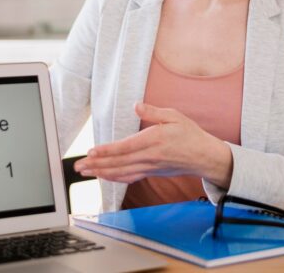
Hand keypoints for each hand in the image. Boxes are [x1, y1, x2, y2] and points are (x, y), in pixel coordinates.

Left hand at [73, 102, 232, 187]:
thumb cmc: (190, 134)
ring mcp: (150, 167)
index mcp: (154, 140)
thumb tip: (136, 106)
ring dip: (101, 173)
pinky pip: (129, 177)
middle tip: (78, 166)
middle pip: (119, 163)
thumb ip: (154, 112)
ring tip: (85, 172)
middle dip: (96, 165)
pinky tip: (103, 176)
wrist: (204, 156)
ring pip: (121, 173)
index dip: (107, 151)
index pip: (125, 147)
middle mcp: (150, 157)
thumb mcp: (175, 116)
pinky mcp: (151, 172)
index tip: (91, 151)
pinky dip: (114, 178)